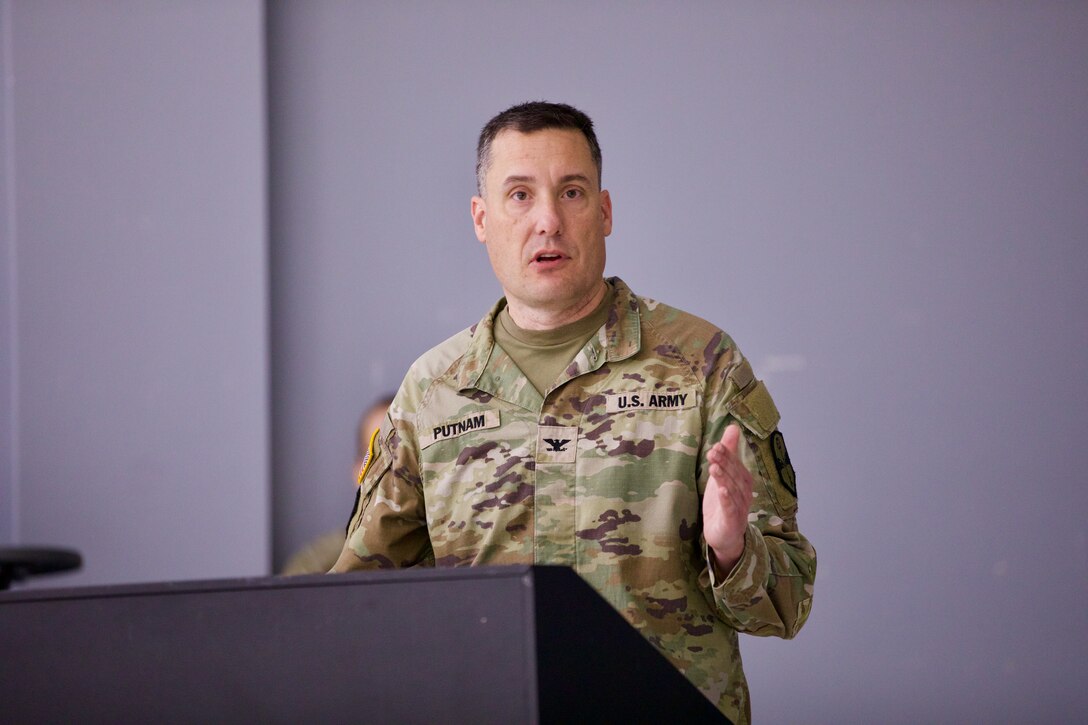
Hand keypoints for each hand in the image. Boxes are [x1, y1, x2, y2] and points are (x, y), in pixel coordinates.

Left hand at [703, 424, 752, 576]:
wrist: (725, 536)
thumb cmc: (724, 502)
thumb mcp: (723, 475)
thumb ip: (729, 452)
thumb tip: (732, 427)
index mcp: (743, 482)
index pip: (737, 466)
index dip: (728, 455)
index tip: (716, 445)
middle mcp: (745, 494)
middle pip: (736, 477)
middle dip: (725, 464)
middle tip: (712, 452)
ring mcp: (739, 509)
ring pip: (733, 491)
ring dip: (724, 479)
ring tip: (714, 467)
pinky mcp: (732, 522)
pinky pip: (731, 510)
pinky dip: (727, 500)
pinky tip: (721, 491)